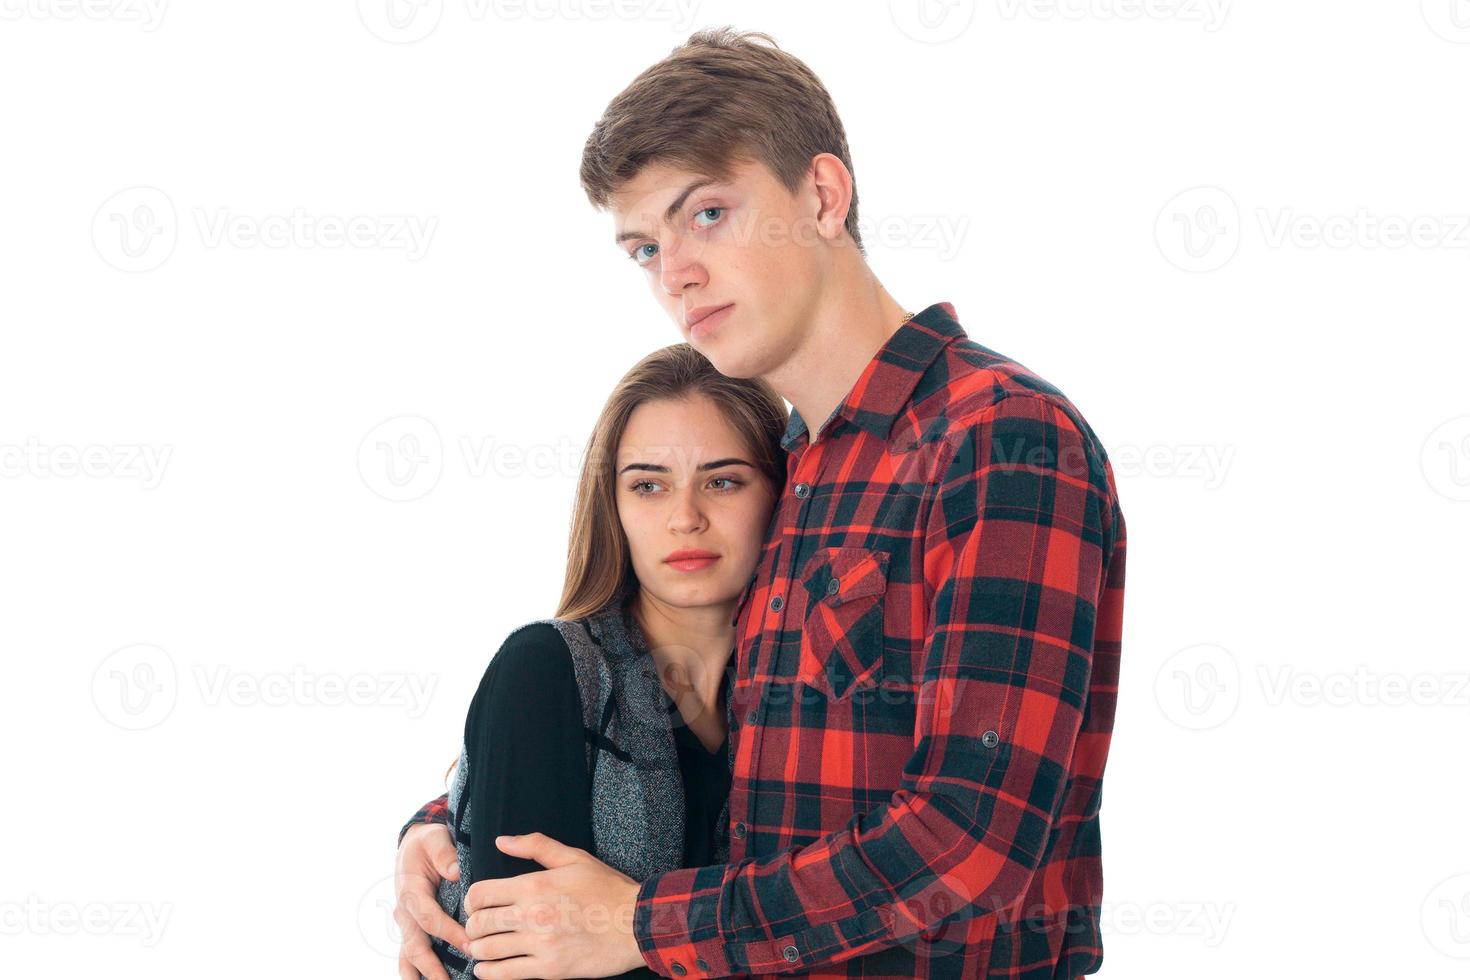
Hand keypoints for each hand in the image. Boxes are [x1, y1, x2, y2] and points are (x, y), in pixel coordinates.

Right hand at [396, 822, 472, 979]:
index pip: (430, 918)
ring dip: (420, 975)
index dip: (449, 934)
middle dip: (431, 967)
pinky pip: (410, 954)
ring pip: (408, 956)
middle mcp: (405, 912)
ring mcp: (406, 923)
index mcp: (411, 891)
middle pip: (415, 945)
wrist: (413, 846)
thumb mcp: (434, 839)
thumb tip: (456, 872)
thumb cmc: (428, 843)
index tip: (470, 945)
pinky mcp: (411, 929)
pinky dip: (418, 971)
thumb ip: (444, 855)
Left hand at [464, 833, 645, 979]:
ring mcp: (540, 944)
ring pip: (487, 950)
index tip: (478, 904)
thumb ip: (536, 846)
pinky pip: (505, 974)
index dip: (472, 899)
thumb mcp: (574, 858)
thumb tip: (502, 841)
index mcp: (535, 885)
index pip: (480, 894)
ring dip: (477, 949)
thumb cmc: (607, 889)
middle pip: (479, 923)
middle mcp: (532, 915)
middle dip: (473, 925)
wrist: (636, 924)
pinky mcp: (549, 969)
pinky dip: (488, 973)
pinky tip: (486, 968)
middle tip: (479, 926)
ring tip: (481, 947)